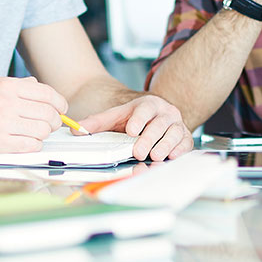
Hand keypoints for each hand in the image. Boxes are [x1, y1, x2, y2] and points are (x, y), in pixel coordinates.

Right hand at [0, 77, 66, 152]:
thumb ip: (17, 86)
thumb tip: (39, 87)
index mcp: (5, 86)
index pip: (47, 93)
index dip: (59, 104)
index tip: (61, 109)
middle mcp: (5, 102)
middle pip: (48, 113)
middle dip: (54, 121)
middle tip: (49, 124)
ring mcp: (1, 123)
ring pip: (42, 131)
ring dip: (42, 134)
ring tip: (32, 134)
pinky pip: (29, 146)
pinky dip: (32, 146)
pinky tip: (24, 142)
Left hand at [77, 95, 193, 160]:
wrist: (155, 117)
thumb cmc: (134, 120)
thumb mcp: (115, 118)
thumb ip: (97, 123)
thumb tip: (76, 130)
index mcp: (149, 104)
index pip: (145, 109)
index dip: (138, 119)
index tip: (131, 130)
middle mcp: (166, 112)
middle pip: (160, 123)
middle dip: (149, 138)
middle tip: (139, 151)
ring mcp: (177, 124)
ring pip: (175, 132)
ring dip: (165, 145)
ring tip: (155, 155)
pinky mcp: (185, 137)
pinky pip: (185, 142)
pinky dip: (180, 149)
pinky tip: (171, 156)